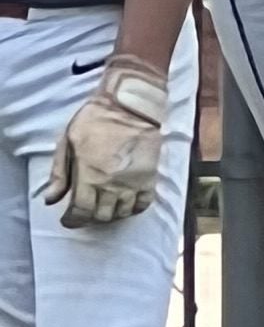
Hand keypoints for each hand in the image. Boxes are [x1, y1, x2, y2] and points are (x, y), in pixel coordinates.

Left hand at [45, 54, 170, 228]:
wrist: (129, 106)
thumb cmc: (95, 120)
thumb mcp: (67, 142)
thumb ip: (59, 174)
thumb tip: (50, 199)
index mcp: (89, 177)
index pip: (80, 212)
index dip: (72, 220)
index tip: (68, 219)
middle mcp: (112, 186)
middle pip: (101, 216)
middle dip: (90, 218)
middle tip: (85, 210)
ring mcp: (133, 184)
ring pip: (122, 213)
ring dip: (110, 214)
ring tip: (103, 206)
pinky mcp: (149, 178)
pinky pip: (143, 204)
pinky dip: (133, 209)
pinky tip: (125, 203)